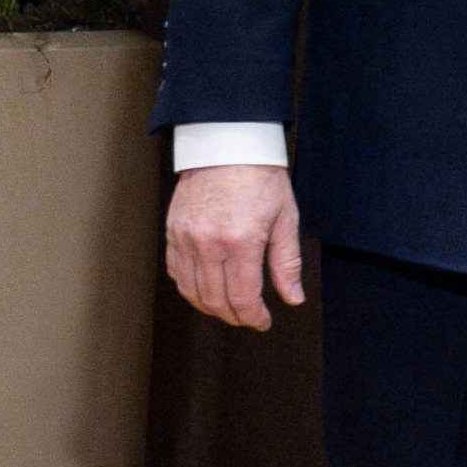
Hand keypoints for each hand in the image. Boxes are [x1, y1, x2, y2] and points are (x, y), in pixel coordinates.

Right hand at [168, 164, 304, 328]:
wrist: (227, 144)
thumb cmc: (261, 177)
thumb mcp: (286, 218)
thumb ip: (287, 263)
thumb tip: (293, 298)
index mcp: (241, 241)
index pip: (243, 297)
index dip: (253, 317)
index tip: (263, 322)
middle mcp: (209, 243)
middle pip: (216, 299)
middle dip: (234, 316)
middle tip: (248, 318)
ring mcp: (186, 238)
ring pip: (192, 290)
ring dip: (211, 307)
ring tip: (228, 309)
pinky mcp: (173, 231)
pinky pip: (176, 272)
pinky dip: (189, 288)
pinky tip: (205, 290)